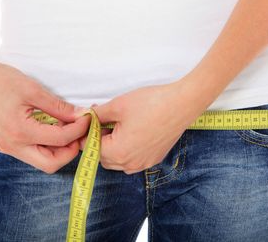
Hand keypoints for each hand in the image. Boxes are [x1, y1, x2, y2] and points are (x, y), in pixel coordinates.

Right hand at [0, 53, 89, 173]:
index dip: (78, 130)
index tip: (88, 118)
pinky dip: (44, 144)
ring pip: (39, 160)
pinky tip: (51, 127)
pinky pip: (29, 152)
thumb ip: (58, 107)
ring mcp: (5, 146)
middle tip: (80, 133)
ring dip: (57, 149)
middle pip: (50, 164)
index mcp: (19, 132)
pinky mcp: (2, 143)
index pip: (60, 140)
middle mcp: (11, 145)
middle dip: (69, 151)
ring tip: (67, 128)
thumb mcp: (33, 90)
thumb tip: (80, 116)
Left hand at [73, 82, 201, 174]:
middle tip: (103, 120)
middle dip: (99, 140)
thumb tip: (84, 117)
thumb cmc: (151, 103)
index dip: (87, 133)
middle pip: (103, 157)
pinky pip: (133, 160)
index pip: (91, 148)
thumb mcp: (118, 105)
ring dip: (112, 147)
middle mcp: (131, 163)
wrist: (182, 103)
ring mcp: (144, 163)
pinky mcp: (154, 158)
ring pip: (118, 161)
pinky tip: (132, 131)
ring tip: (118, 125)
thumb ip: (97, 114)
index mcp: (119, 152)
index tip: (90, 119)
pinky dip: (127, 149)